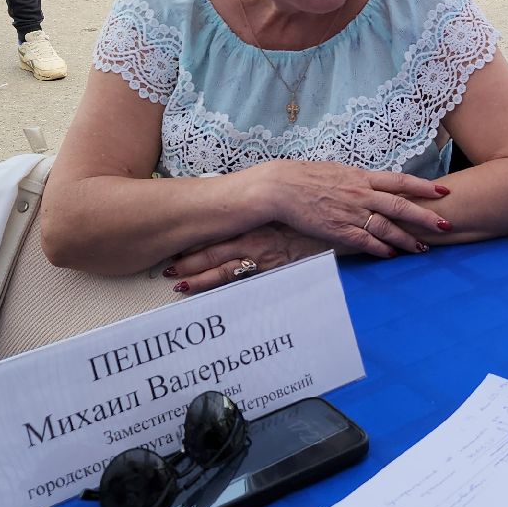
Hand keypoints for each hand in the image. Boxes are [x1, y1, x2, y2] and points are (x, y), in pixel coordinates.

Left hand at [164, 223, 332, 293]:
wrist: (342, 228)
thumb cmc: (316, 219)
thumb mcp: (289, 213)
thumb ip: (271, 217)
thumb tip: (258, 218)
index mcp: (256, 220)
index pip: (220, 229)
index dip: (197, 237)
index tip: (177, 241)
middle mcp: (254, 236)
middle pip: (213, 249)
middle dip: (188, 259)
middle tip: (165, 267)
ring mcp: (262, 255)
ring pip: (221, 267)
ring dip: (197, 275)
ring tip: (175, 283)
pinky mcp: (272, 270)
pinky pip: (240, 281)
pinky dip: (218, 287)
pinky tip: (203, 293)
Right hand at [259, 159, 450, 257]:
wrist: (281, 187)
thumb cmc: (307, 177)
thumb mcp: (339, 171)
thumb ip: (360, 180)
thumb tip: (376, 185)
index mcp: (362, 176)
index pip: (400, 180)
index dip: (423, 187)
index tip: (443, 192)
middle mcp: (361, 193)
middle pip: (401, 206)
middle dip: (426, 216)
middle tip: (446, 225)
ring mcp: (350, 212)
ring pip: (386, 227)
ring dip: (406, 239)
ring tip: (422, 248)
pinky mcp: (338, 230)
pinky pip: (365, 241)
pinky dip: (380, 249)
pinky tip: (392, 255)